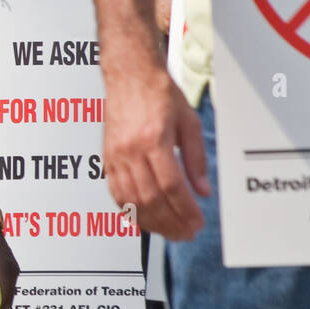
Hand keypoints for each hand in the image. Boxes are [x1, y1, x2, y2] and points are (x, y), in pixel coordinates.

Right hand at [103, 62, 208, 239]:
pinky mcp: (107, 158)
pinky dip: (129, 210)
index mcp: (153, 140)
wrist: (129, 74)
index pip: (171, 186)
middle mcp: (130, 150)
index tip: (197, 222)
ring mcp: (115, 155)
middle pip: (150, 198)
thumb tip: (202, 191)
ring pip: (131, 200)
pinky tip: (143, 219)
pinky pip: (115, 192)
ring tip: (169, 232)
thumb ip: (196, 159)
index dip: (185, 210)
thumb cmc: (158, 92)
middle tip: (186, 234)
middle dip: (170, 222)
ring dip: (151, 221)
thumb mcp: (189, 122)